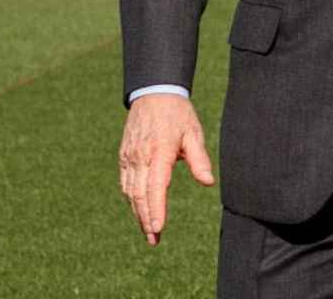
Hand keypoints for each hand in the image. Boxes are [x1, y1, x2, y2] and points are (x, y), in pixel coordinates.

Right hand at [118, 94, 214, 245]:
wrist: (153, 92)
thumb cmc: (178, 114)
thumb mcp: (194, 133)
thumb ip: (199, 159)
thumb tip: (208, 182)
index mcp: (159, 151)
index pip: (155, 186)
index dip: (156, 209)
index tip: (158, 228)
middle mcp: (140, 156)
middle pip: (140, 194)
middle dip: (146, 219)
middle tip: (154, 239)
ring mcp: (129, 157)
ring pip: (130, 191)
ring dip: (138, 213)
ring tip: (148, 232)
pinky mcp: (124, 156)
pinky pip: (125, 183)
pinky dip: (131, 199)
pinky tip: (139, 211)